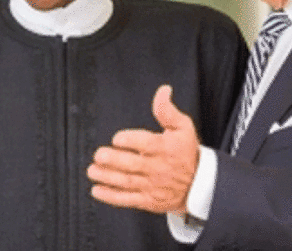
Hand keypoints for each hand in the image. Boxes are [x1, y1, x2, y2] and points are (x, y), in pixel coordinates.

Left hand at [87, 85, 200, 213]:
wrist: (198, 184)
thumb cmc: (186, 152)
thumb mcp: (183, 127)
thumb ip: (167, 110)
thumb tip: (163, 91)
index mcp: (165, 148)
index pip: (146, 144)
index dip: (130, 141)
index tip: (117, 139)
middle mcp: (157, 167)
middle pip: (132, 164)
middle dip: (113, 160)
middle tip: (99, 155)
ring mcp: (151, 185)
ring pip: (126, 182)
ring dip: (107, 177)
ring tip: (92, 171)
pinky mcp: (147, 200)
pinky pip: (127, 200)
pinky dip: (111, 196)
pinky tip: (97, 190)